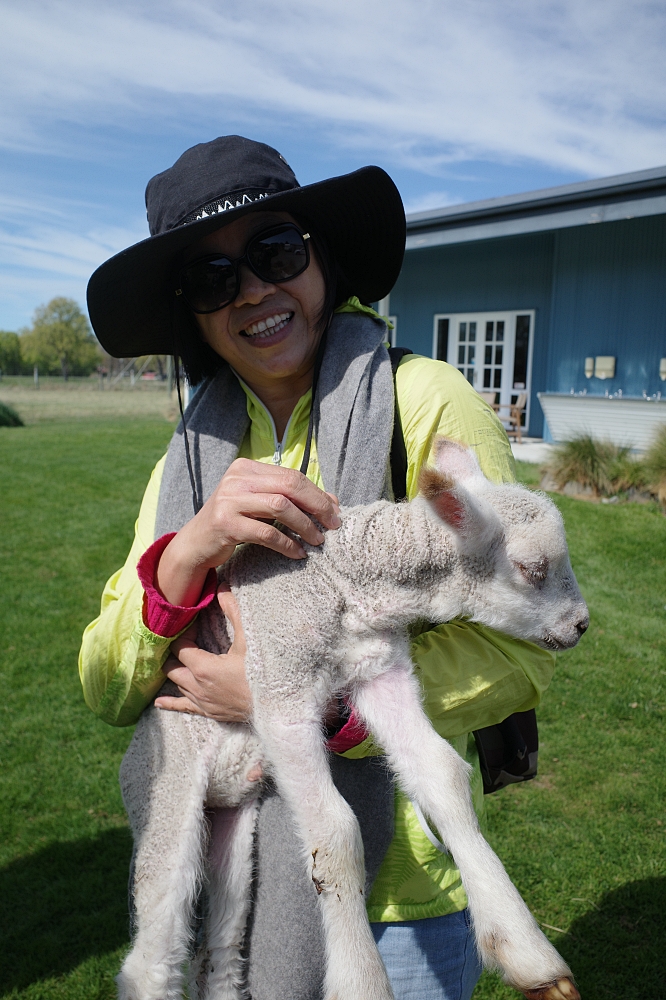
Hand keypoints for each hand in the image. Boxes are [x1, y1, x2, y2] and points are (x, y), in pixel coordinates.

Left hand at [155, 586, 251, 721]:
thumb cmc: (263, 671)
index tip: (195, 626)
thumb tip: (221, 587)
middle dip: (175, 653)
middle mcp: (197, 686)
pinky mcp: (209, 712)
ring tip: (174, 661)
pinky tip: (158, 703)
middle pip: (171, 667)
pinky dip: (170, 703)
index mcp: (203, 668)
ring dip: (175, 671)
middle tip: (187, 641)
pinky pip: (183, 708)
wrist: (277, 704)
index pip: (180, 647)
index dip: (185, 634)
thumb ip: (233, 612)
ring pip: (176, 684)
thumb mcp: (248, 640)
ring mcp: (202, 701)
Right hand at [156, 458, 340, 606]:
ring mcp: (229, 500)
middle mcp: (236, 479)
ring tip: (317, 540)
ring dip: (305, 526)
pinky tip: (298, 553)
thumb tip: (333, 502)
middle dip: (317, 506)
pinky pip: (267, 533)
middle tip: (332, 526)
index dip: (317, 494)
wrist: (195, 543)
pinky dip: (287, 544)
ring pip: (281, 507)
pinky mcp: (225, 524)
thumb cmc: (234, 522)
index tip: (335, 512)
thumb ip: (289, 498)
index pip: (291, 476)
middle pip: (290, 486)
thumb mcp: (259, 504)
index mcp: (247, 468)